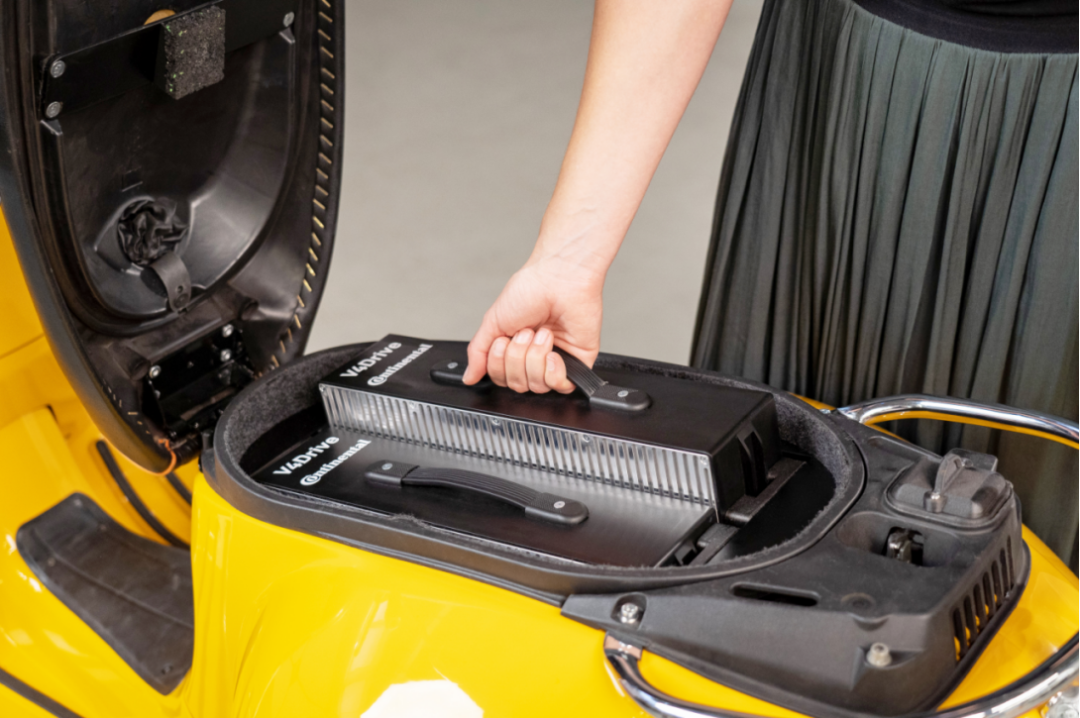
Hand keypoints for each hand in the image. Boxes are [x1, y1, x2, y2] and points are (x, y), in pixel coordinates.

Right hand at [464, 254, 602, 393]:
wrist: (559, 280)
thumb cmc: (530, 291)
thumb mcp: (493, 321)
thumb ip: (479, 352)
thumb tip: (470, 377)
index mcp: (515, 350)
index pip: (501, 379)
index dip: (498, 365)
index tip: (503, 340)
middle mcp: (534, 358)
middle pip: (517, 384)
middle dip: (517, 357)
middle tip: (525, 332)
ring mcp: (556, 362)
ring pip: (537, 386)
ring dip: (534, 357)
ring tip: (541, 333)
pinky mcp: (577, 363)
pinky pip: (560, 386)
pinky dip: (552, 370)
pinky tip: (552, 351)